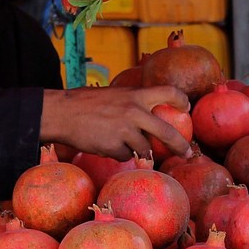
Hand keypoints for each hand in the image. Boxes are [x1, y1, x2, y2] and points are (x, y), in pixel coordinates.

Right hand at [41, 85, 190, 160]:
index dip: (182, 100)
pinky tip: (104, 143)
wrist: (61, 113)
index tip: (186, 108)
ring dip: (136, 150)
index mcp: (136, 95)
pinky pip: (124, 156)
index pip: (169, 92)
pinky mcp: (113, 147)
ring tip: (118, 140)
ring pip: (143, 149)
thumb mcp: (114, 94)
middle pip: (167, 132)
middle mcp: (134, 112)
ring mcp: (125, 131)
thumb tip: (149, 118)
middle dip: (179, 145)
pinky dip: (118, 154)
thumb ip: (132, 103)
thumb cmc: (85, 102)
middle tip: (187, 153)